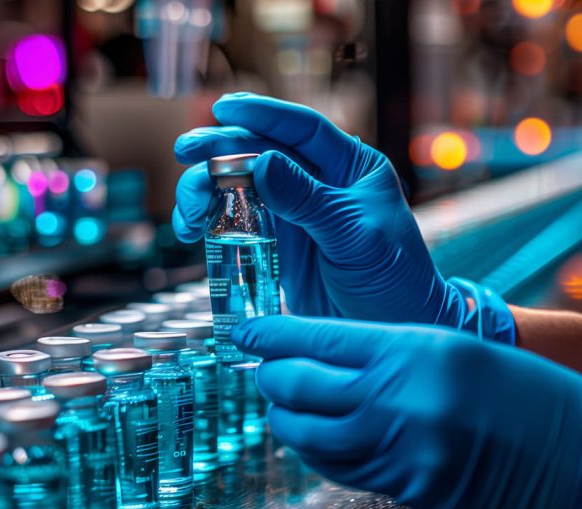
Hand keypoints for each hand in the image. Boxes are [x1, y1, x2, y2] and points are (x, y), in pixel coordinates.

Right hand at [174, 93, 514, 341]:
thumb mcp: (355, 236)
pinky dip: (211, 221)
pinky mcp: (277, 245)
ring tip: (189, 212)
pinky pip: (237, 221)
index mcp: (350, 167)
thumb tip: (261, 163)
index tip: (224, 107)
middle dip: (219, 150)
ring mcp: (295, 213)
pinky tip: (194, 229)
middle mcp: (320, 183)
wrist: (395, 329)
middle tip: (185, 152)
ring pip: (241, 186)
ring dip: (207, 189)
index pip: (302, 129)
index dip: (262, 113)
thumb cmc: (395, 279)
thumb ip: (309, 201)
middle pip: (261, 152)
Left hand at [235, 315, 581, 508]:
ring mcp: (401, 450)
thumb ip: (402, 354)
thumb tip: (339, 358)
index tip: (244, 332)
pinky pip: (340, 469)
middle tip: (261, 370)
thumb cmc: (545, 403)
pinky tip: (319, 442)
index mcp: (418, 349)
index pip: (316, 338)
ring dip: (287, 420)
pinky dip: (319, 453)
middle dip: (269, 378)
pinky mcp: (408, 492)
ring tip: (283, 407)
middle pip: (298, 387)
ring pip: (308, 436)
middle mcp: (400, 398)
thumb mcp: (469, 354)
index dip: (270, 336)